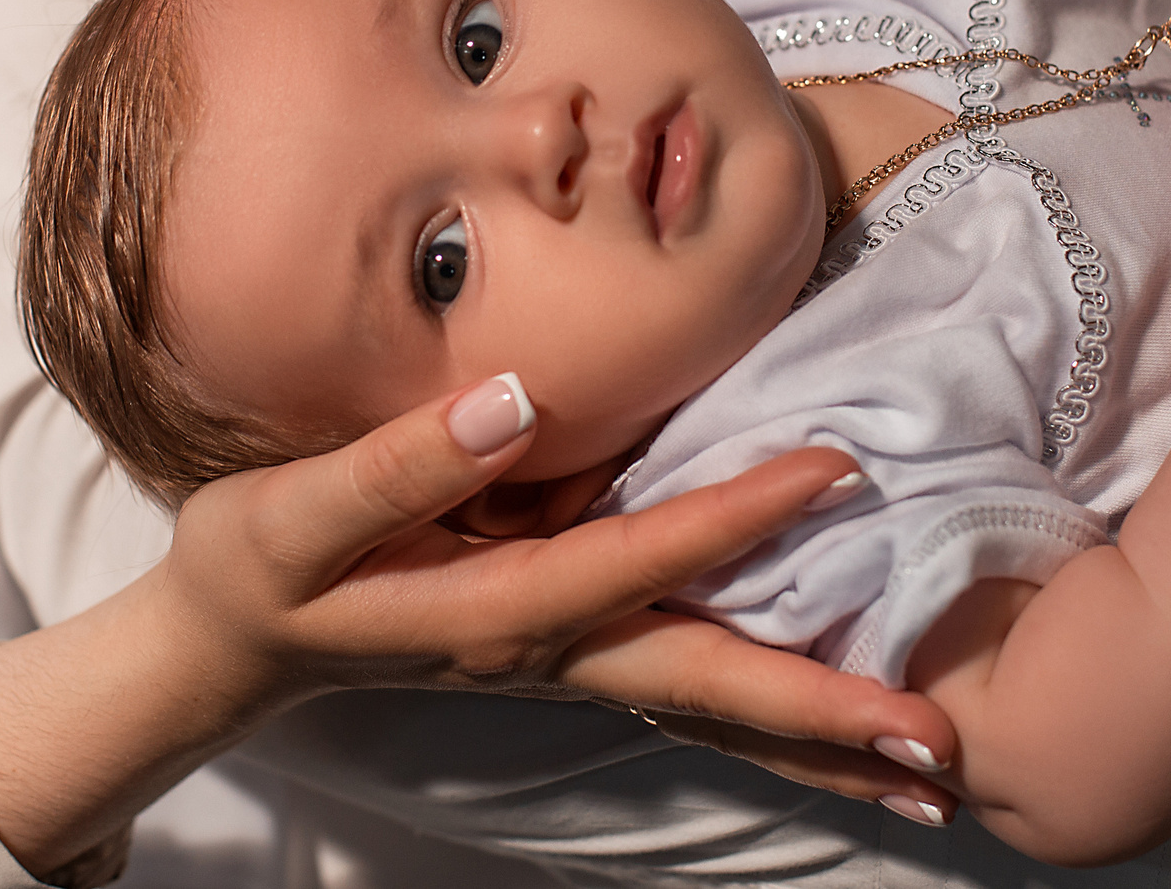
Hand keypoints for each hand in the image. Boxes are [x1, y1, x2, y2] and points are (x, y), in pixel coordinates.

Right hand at [0, 376, 960, 870]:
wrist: (228, 648)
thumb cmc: (259, 568)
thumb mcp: (296, 515)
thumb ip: (402, 465)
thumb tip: (516, 398)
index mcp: (495, 612)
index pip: (638, 562)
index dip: (734, 515)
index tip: (833, 468)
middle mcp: (551, 652)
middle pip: (708, 688)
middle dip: (825, 717)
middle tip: (941, 748)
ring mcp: (565, 664)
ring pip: (711, 708)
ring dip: (820, 741)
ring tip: (929, 772)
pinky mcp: (568, 652)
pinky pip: (689, 693)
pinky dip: (770, 719)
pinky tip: (834, 728)